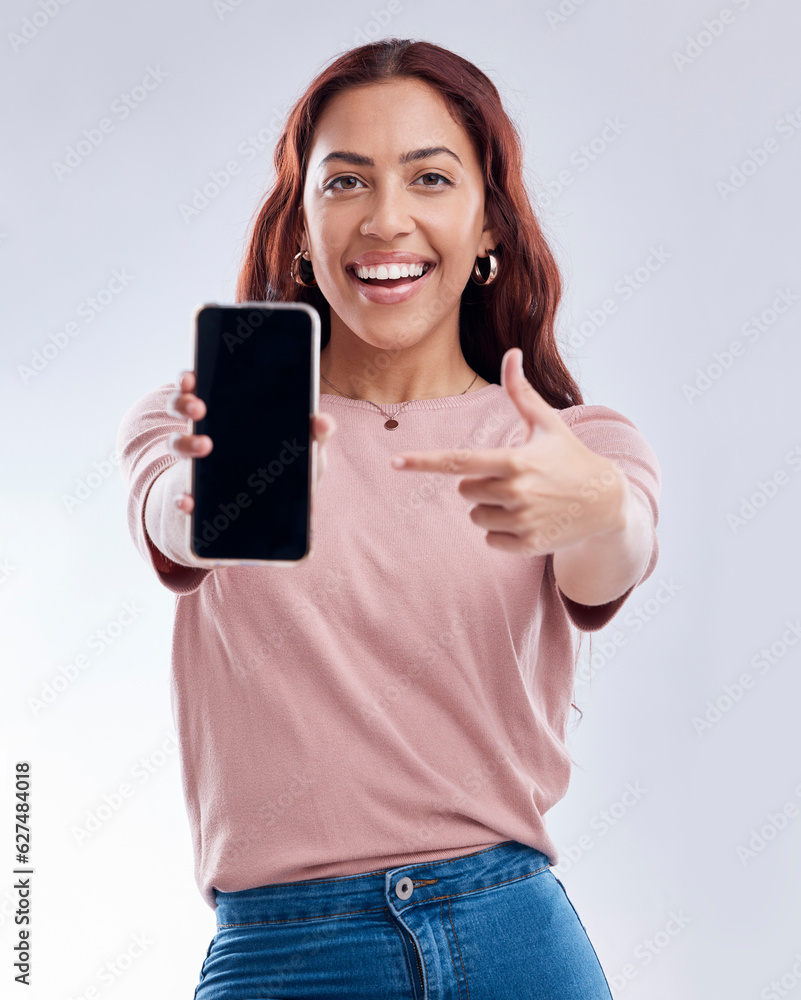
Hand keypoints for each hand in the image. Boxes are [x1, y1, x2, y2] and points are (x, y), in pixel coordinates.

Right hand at [166, 370, 336, 515]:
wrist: (279, 514)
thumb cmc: (291, 470)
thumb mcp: (307, 451)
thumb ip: (316, 435)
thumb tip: (322, 422)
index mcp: (230, 413)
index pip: (202, 386)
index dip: (190, 378)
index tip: (191, 376)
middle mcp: (207, 431)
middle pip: (181, 407)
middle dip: (183, 403)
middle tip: (200, 409)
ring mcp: (198, 461)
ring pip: (177, 444)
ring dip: (185, 442)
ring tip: (205, 447)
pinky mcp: (197, 493)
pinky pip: (181, 492)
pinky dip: (181, 495)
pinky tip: (189, 500)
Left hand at [388, 348, 627, 555]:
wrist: (607, 503)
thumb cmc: (570, 457)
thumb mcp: (547, 424)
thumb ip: (521, 392)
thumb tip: (511, 352)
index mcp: (514, 461)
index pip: (458, 462)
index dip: (423, 462)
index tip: (394, 462)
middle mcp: (515, 492)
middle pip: (464, 490)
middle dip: (480, 483)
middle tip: (513, 478)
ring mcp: (521, 521)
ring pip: (475, 516)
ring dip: (491, 509)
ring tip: (524, 500)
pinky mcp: (527, 545)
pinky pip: (490, 539)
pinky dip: (503, 532)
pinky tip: (529, 520)